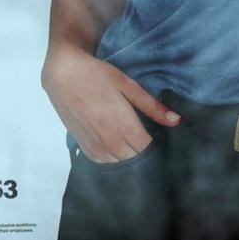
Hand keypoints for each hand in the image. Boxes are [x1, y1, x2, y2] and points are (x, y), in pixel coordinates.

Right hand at [42, 45, 178, 162]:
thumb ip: (152, 106)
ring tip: (132, 142)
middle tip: (148, 139)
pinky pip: (103, 162)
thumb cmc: (96, 76)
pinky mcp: (84, 146)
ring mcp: (96, 147)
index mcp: (125, 127)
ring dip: (129, 157)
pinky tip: (116, 145)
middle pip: (136, 161)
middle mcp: (110, 142)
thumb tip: (176, 121)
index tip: (162, 138)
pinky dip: (113, 158)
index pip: (150, 152)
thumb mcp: (127, 85)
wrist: (62, 74)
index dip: (158, 147)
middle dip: (145, 153)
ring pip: (120, 165)